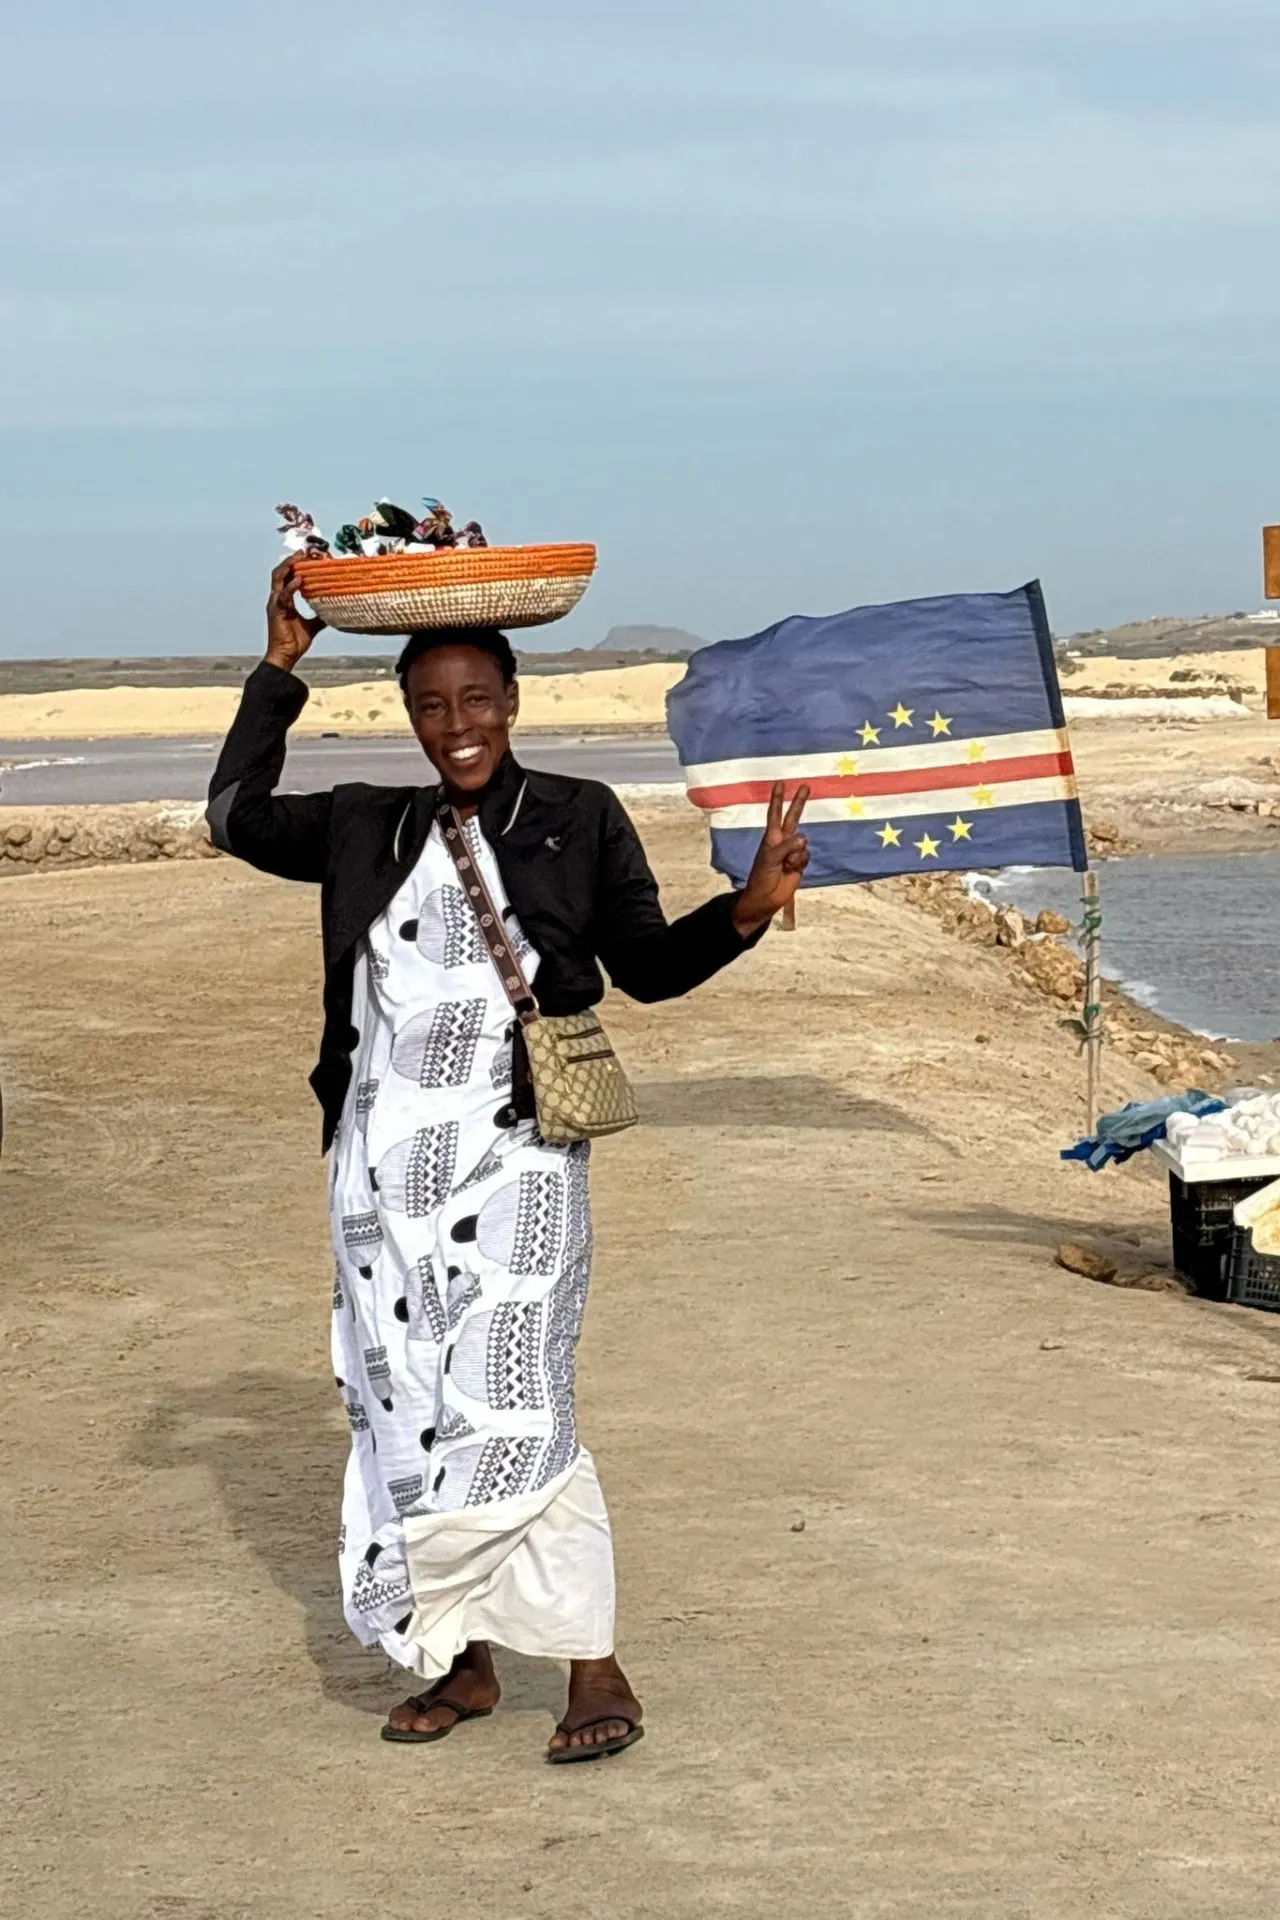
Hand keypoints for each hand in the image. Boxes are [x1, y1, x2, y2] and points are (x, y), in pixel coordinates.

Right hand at [264, 558, 324, 671]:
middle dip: (292, 560)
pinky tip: (300, 580)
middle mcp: (277, 599)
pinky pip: (283, 595)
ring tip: (300, 558)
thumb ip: (320, 616)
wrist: (286, 656)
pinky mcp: (276, 611)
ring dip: (289, 566)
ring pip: (278, 577)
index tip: (311, 557)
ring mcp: (275, 604)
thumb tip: (334, 611)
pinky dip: (291, 586)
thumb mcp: (312, 626)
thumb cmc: (294, 642)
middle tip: (305, 552)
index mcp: (284, 600)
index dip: (297, 566)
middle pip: (281, 572)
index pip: (288, 577)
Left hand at [731, 781, 810, 937]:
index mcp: (771, 837)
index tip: (780, 783)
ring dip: (796, 854)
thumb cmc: (762, 877)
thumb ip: (787, 847)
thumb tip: (803, 838)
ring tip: (786, 866)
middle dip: (799, 802)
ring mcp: (792, 852)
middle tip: (806, 786)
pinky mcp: (800, 863)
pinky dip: (801, 862)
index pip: (775, 813)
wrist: (766, 898)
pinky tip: (792, 870)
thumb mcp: (770, 859)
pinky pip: (806, 855)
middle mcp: (782, 841)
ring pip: (803, 843)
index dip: (777, 799)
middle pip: (793, 817)